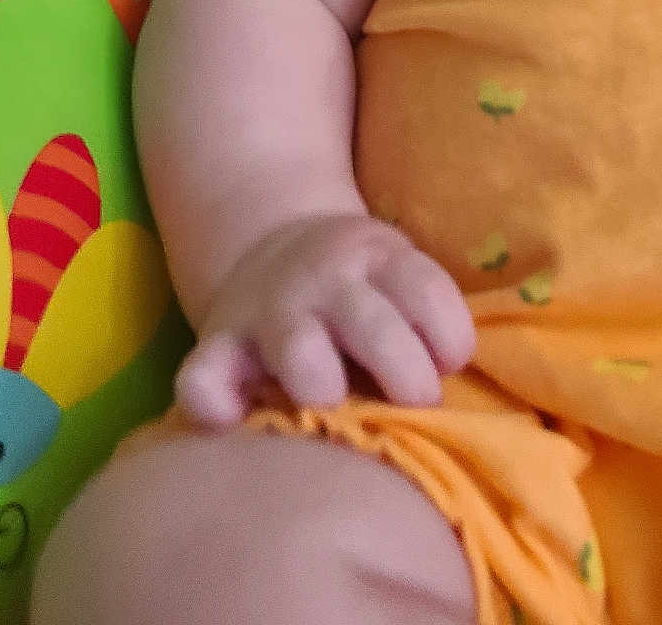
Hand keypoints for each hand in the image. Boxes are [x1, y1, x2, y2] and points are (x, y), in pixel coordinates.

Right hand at [174, 212, 475, 427]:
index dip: (450, 339)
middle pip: (373, 328)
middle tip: (416, 404)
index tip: (452, 366)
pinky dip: (215, 404)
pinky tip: (237, 422)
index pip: (427, 293)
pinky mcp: (218, 342)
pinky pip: (202, 378)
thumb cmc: (361, 285)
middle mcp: (325, 279)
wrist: (273, 239)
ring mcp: (270, 309)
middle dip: (405, 376)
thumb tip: (459, 387)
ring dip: (324, 388)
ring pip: (299, 351)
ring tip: (338, 409)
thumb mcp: (400, 271)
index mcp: (380, 257)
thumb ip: (427, 315)